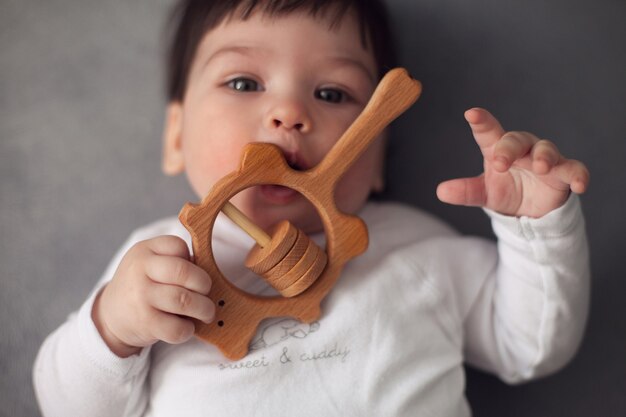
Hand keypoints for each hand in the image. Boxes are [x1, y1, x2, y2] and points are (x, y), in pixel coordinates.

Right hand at [92, 236, 214, 356]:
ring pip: (185, 300)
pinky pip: (178, 327)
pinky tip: (186, 326)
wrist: (110, 317)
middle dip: (204, 284)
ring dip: (204, 309)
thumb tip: (207, 270)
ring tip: (206, 312)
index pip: (178, 246)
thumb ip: (175, 260)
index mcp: (144, 250)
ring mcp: (141, 297)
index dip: (193, 259)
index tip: (191, 273)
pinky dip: (188, 329)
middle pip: (184, 272)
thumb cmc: (142, 286)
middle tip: (206, 293)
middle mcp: (140, 271)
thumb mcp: (149, 262)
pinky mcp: (146, 323)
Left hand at [436, 108, 589, 217]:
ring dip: (543, 156)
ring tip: (539, 167)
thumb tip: (441, 191)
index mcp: (498, 149)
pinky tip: (579, 185)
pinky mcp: (564, 174)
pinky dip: (578, 175)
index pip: (488, 131)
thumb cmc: (505, 190)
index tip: (471, 113)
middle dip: (509, 149)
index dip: (481, 121)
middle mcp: (523, 149)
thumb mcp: (484, 193)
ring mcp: (545, 159)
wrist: (530, 210)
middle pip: (517, 140)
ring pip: (546, 150)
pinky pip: (575, 170)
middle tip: (500, 163)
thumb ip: (465, 191)